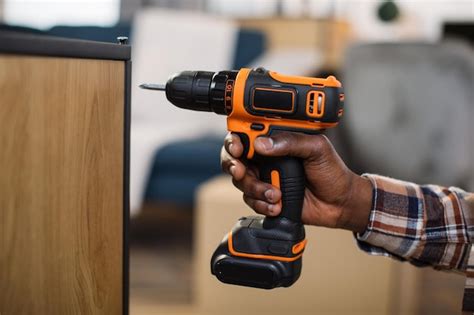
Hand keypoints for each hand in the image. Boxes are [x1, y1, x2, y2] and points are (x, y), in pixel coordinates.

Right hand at [220, 132, 372, 233]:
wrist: (340, 202)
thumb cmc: (331, 171)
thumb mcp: (316, 148)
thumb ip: (291, 142)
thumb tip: (262, 143)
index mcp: (276, 140)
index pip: (246, 135)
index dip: (235, 140)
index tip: (237, 148)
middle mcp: (266, 158)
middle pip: (234, 158)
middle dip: (233, 165)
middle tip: (241, 171)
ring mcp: (264, 178)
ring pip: (241, 182)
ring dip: (255, 189)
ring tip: (276, 195)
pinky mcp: (266, 198)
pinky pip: (251, 201)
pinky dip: (261, 204)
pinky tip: (277, 206)